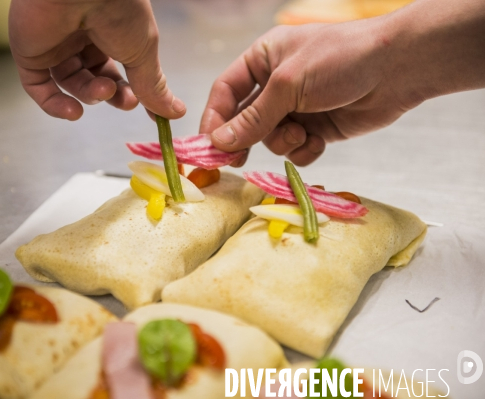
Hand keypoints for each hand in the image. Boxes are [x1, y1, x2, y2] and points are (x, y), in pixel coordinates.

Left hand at [9, 0, 185, 120]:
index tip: (145, 107)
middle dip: (112, 95)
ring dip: (89, 96)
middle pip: (95, 78)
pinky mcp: (30, 52)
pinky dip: (54, 105)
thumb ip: (154, 86)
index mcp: (109, 29)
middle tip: (126, 101)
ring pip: (71, 84)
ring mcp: (54, 43)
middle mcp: (80, 36)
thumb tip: (177, 113)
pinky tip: (74, 112)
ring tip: (103, 91)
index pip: (119, 67)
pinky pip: (39, 87)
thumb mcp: (144, 51)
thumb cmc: (119, 8)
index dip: (131, 90)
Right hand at [200, 20, 400, 166]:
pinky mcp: (317, 128)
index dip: (214, 119)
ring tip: (302, 131)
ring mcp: (297, 108)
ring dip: (283, 141)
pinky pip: (296, 149)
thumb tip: (219, 142)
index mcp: (263, 60)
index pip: (225, 92)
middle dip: (244, 139)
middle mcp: (276, 85)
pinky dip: (304, 150)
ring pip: (270, 139)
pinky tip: (318, 140)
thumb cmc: (341, 60)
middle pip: (244, 120)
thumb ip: (252, 117)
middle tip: (236, 160)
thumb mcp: (289, 85)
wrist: (398, 68)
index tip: (208, 146)